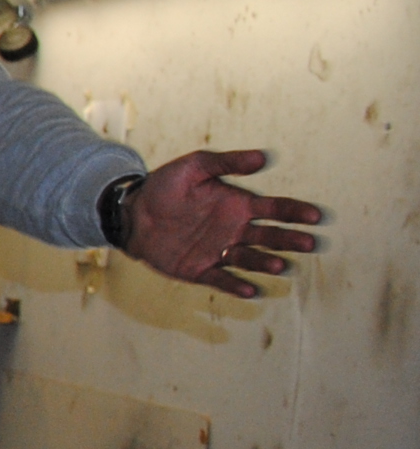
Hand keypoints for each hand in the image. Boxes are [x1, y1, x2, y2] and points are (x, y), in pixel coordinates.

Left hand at [124, 150, 320, 297]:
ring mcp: (218, 251)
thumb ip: (226, 163)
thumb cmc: (165, 186)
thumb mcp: (194, 167)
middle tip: (309, 243)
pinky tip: (251, 290)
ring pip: (249, 259)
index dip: (295, 212)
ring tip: (279, 266)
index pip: (275, 209)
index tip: (315, 215)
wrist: (133, 212)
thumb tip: (264, 158)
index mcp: (238, 205)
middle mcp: (234, 230)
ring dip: (265, 263)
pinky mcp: (199, 270)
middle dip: (289, 240)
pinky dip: (236, 286)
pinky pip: (221, 279)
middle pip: (269, 237)